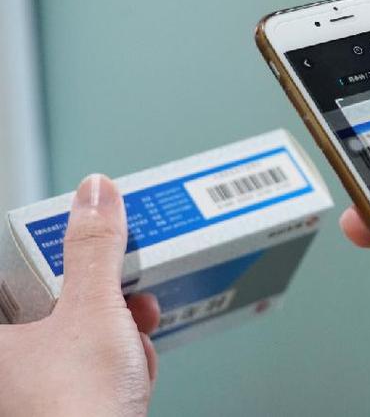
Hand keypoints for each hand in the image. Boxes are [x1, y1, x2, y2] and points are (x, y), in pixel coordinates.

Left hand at [0, 175, 159, 415]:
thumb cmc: (75, 410)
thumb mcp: (94, 311)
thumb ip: (96, 248)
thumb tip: (96, 193)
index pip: (18, 272)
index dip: (63, 257)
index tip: (92, 248)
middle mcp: (6, 363)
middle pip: (58, 303)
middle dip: (108, 300)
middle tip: (129, 294)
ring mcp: (31, 387)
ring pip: (81, 335)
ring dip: (121, 332)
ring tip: (138, 342)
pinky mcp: (63, 404)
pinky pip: (92, 365)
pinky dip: (119, 362)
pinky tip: (137, 373)